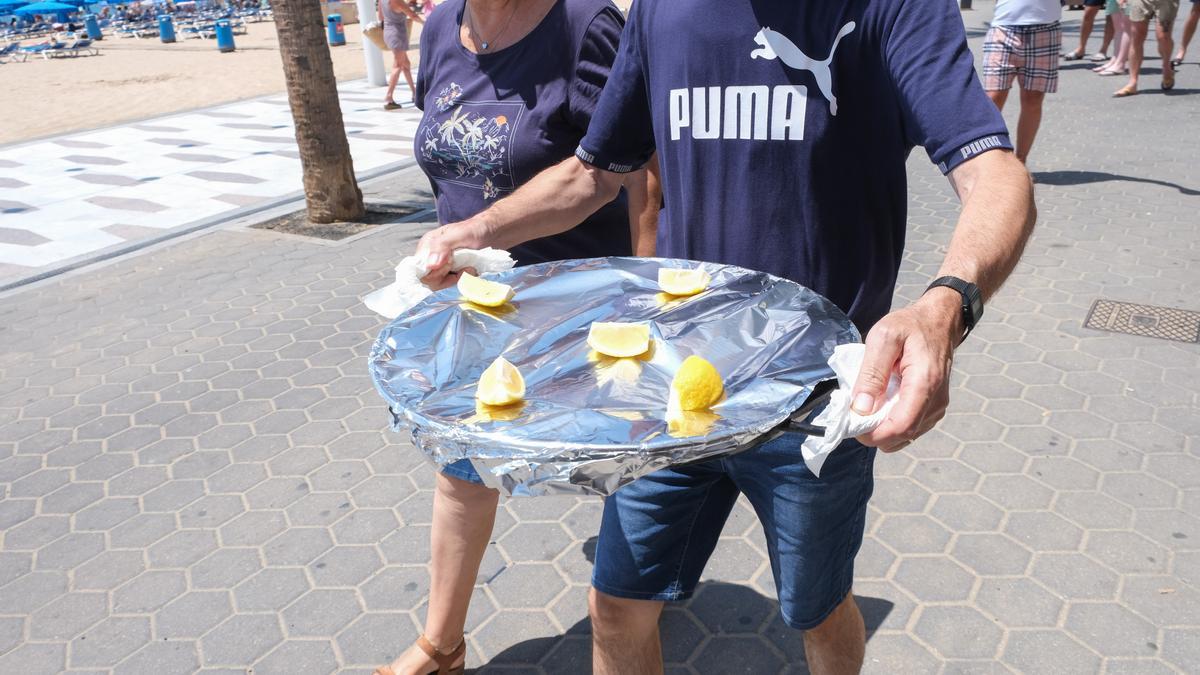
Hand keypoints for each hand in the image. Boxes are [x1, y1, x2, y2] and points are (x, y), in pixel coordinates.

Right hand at [413, 221, 482, 288]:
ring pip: (440, 283)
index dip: (435, 273)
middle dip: (448, 277)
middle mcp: (432, 255)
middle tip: (464, 266)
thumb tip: (430, 265)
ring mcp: (441, 264)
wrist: (494, 232)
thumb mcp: (460, 234)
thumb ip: (443, 246)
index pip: (419, 269)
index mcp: (428, 244)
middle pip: (429, 280)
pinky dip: (462, 279)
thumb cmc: (477, 229)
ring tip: (470, 268)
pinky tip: (471, 269)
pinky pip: (451, 283)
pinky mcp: (452, 270)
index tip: (450, 265)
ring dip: (457, 279)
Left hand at [850, 288, 962, 451]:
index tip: (852, 425)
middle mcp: (936, 401)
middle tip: (855, 415)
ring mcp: (937, 407)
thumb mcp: (883, 338)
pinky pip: (911, 427)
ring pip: (906, 436)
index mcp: (925, 383)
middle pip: (903, 436)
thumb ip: (871, 373)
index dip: (874, 435)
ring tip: (868, 406)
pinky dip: (892, 423)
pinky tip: (881, 405)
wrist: (938, 321)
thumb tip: (861, 408)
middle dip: (875, 434)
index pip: (901, 426)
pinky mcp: (934, 408)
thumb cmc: (910, 325)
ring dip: (883, 429)